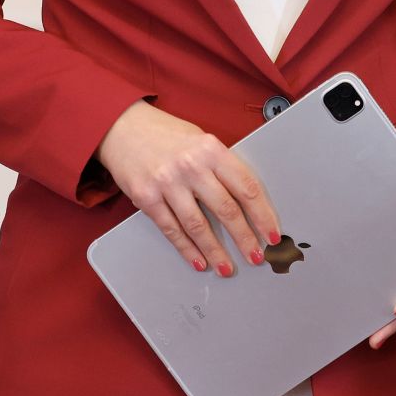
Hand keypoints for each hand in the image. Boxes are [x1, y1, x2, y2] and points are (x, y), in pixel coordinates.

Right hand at [96, 100, 279, 275]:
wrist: (123, 128)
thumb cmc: (168, 135)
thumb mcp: (202, 141)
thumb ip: (221, 167)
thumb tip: (246, 200)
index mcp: (212, 150)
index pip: (246, 187)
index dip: (262, 214)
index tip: (272, 233)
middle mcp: (191, 167)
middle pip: (226, 209)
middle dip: (244, 238)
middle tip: (256, 256)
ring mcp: (167, 183)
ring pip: (198, 225)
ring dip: (215, 251)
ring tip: (227, 267)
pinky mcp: (146, 198)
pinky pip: (171, 229)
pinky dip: (187, 248)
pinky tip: (199, 260)